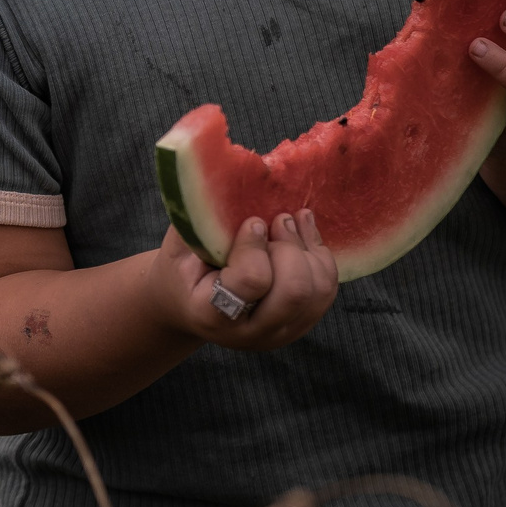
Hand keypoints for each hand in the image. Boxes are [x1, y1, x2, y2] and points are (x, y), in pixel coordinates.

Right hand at [153, 214, 336, 350]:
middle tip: (276, 220)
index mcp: (212, 315)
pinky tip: (300, 232)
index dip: (255, 244)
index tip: (252, 222)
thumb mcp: (179, 245)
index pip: (252, 281)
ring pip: (317, 289)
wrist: (189, 306)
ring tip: (288, 222)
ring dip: (306, 248)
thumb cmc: (183, 268)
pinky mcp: (302, 324)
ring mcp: (281, 333)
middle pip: (294, 290)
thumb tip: (224, 173)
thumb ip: (198, 219)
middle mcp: (251, 333)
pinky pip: (327, 287)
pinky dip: (318, 254)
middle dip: (289, 246)